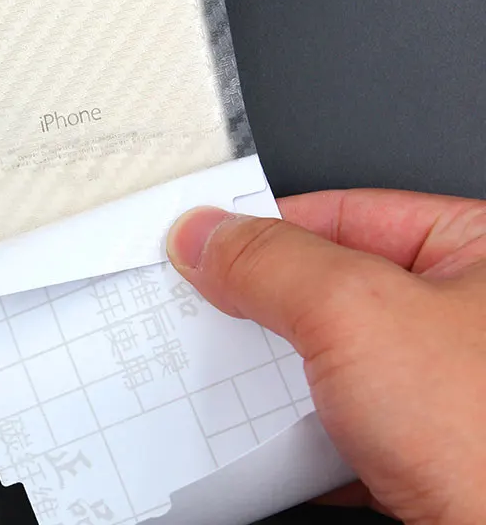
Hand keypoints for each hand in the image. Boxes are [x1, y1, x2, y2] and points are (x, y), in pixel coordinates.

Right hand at [167, 190, 485, 523]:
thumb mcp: (358, 314)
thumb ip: (271, 263)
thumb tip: (206, 236)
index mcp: (479, 250)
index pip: (344, 212)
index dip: (266, 228)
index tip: (207, 245)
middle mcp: (466, 314)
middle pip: (329, 286)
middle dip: (265, 308)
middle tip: (213, 312)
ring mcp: (448, 386)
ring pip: (331, 359)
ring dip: (278, 378)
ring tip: (244, 382)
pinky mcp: (430, 451)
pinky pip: (343, 422)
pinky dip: (300, 435)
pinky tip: (279, 445)